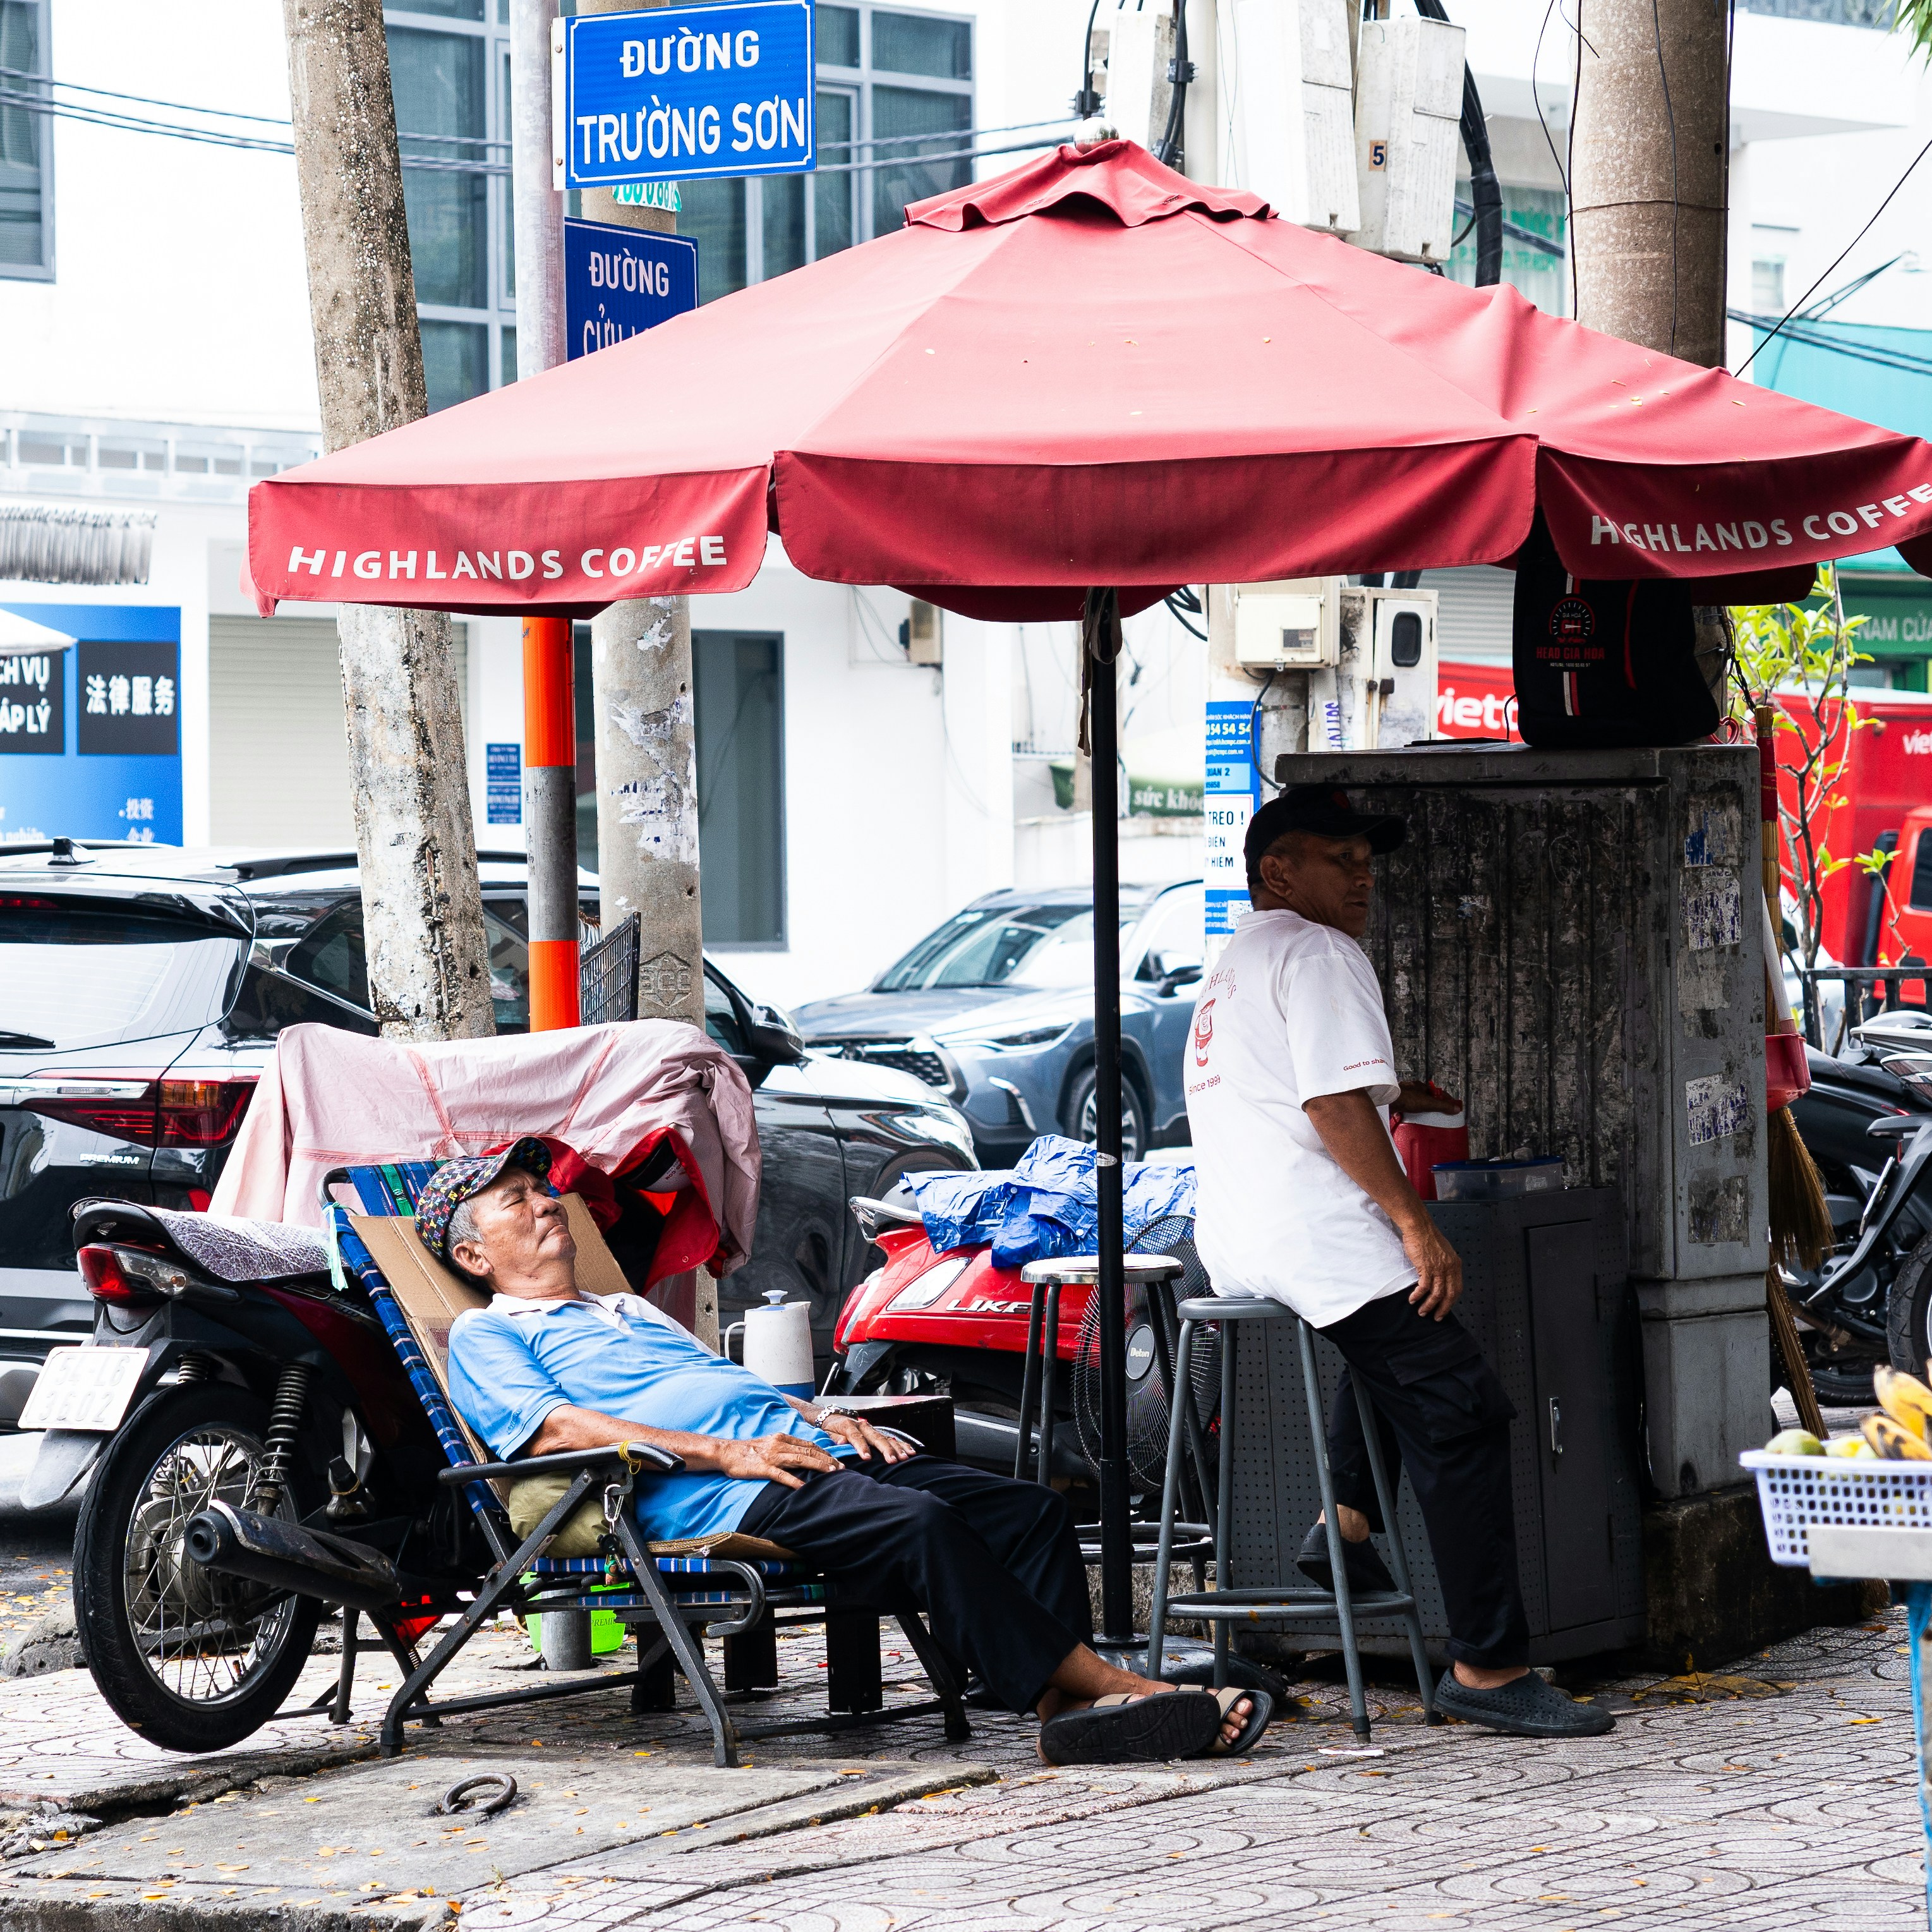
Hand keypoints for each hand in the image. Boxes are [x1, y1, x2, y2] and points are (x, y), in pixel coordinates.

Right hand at [715, 1433, 841, 1488]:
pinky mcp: (764, 1468)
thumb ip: (784, 1447)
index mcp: (782, 1438)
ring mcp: (773, 1456)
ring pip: (801, 1459)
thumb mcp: (769, 1444)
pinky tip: (804, 1486)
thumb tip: (801, 1455)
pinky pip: (782, 1475)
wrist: (727, 1452)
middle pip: (810, 1451)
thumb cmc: (748, 1450)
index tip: (837, 1458)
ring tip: (832, 1472)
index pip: (809, 1444)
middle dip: (828, 1459)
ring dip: (819, 1466)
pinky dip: (795, 1480)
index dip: (825, 1451)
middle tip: (842, 1467)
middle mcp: (780, 1444)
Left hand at [816, 1410, 915, 1463]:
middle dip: (885, 1449)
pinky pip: (891, 1438)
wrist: (834, 1418)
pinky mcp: (877, 1433)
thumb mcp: (827, 1433)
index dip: (862, 1447)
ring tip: (905, 1457)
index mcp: (848, 1426)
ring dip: (897, 1448)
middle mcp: (863, 1426)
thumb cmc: (830, 1429)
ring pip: (886, 1438)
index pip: (856, 1437)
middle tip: (893, 1460)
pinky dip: (901, 1444)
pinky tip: (910, 1451)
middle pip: (876, 1437)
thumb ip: (834, 1438)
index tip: (866, 1457)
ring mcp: (872, 1429)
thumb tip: (842, 1443)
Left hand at [1395, 1080, 1459, 1115]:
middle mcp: (1411, 1089)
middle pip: (1426, 1096)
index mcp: (1420, 1086)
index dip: (1445, 1098)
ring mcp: (1403, 1096)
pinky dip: (1411, 1113)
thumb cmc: (1405, 1098)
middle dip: (1432, 1104)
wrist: (1387, 1101)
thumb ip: (1442, 1106)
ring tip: (1425, 1117)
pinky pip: (1406, 1108)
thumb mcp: (1428, 1103)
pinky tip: (1412, 1118)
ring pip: (1415, 1102)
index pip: (1437, 1092)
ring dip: (1421, 1108)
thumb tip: (1455, 1108)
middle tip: (1438, 1113)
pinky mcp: (1397, 1103)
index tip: (1451, 1105)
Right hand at [1400, 1212, 1462, 1319]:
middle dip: (1443, 1308)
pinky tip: (1412, 1299)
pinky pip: (1423, 1287)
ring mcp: (1438, 1268)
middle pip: (1449, 1295)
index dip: (1451, 1301)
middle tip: (1436, 1317)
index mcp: (1455, 1264)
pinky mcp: (1426, 1268)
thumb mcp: (1443, 1251)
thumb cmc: (1428, 1236)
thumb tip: (1441, 1276)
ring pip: (1437, 1294)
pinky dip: (1418, 1296)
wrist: (1419, 1227)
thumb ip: (1445, 1264)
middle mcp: (1449, 1268)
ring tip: (1422, 1311)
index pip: (1457, 1288)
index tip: (1445, 1308)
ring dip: (1429, 1305)